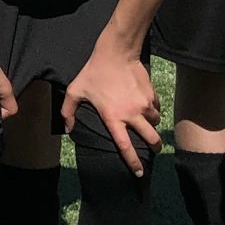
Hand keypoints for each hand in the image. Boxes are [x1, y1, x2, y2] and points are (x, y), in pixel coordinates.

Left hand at [66, 41, 159, 175]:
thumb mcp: (75, 91)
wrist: (116, 52)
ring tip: (145, 123)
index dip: (133, 162)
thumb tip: (68, 130)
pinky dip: (153, 109)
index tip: (139, 172)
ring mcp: (144, 104)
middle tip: (153, 149)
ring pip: (155, 122)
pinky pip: (157, 107)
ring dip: (152, 125)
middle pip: (151, 139)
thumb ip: (68, 112)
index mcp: (113, 118)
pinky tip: (146, 106)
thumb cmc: (94, 72)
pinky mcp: (152, 94)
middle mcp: (132, 114)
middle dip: (154, 147)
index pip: (125, 147)